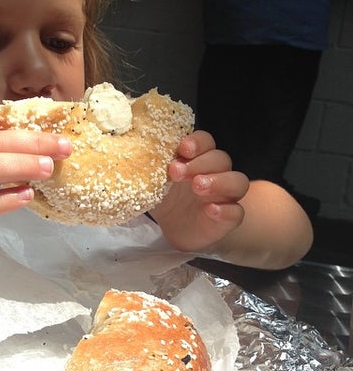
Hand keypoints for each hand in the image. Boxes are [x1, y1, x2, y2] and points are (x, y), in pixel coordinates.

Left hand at [150, 130, 249, 253]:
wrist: (175, 228)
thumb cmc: (167, 198)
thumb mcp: (154, 181)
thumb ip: (151, 168)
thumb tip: (132, 154)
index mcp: (198, 159)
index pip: (206, 142)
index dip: (197, 142)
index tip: (182, 148)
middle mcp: (216, 173)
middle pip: (220, 159)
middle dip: (199, 163)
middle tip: (176, 172)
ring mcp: (225, 196)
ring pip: (237, 181)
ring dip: (219, 181)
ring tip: (198, 185)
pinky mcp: (228, 219)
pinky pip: (237, 212)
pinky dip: (226, 210)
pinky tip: (211, 209)